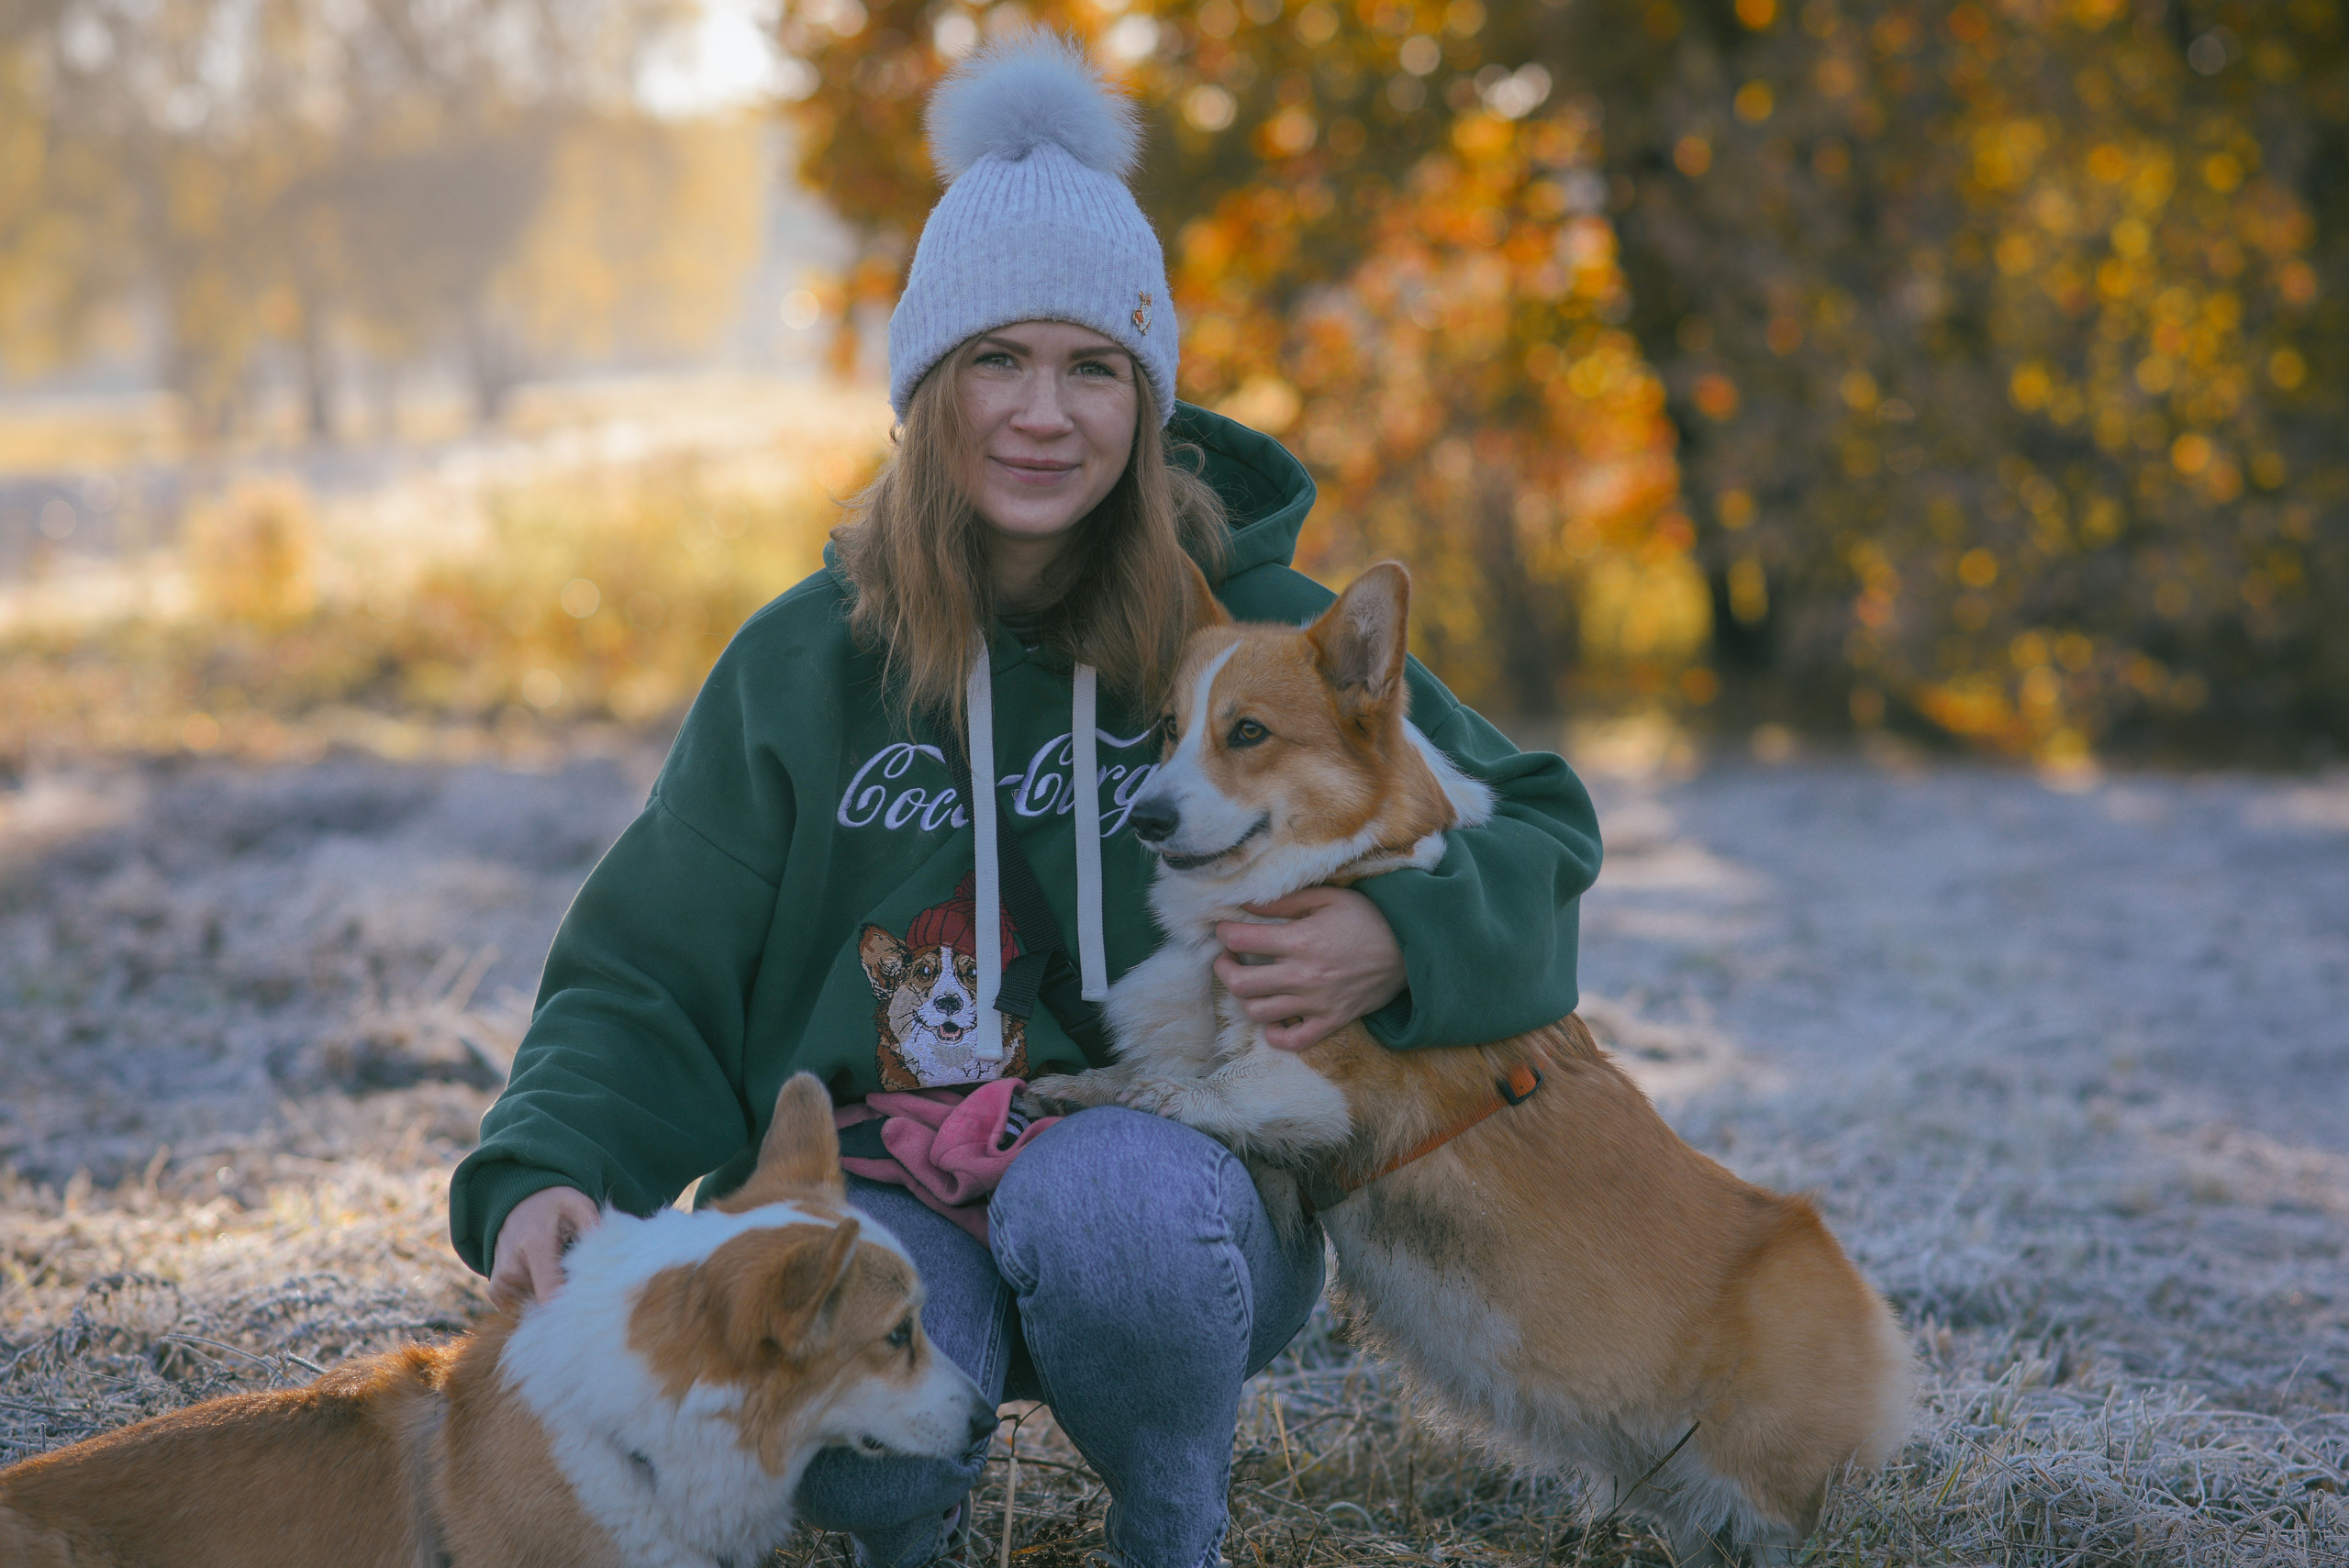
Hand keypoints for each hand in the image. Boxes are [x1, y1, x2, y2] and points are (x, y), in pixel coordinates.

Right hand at [489, 1185, 601, 1307]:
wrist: (518, 1204)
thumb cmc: (553, 1206)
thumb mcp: (578, 1205)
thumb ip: (593, 1230)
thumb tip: (608, 1259)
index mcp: (535, 1247)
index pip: (550, 1293)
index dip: (572, 1306)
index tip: (591, 1305)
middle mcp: (512, 1269)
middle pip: (545, 1307)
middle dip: (566, 1303)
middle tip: (582, 1286)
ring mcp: (501, 1283)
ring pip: (535, 1309)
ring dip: (552, 1300)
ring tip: (560, 1276)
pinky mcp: (496, 1292)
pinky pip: (522, 1308)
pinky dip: (538, 1300)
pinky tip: (546, 1281)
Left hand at [1213, 886, 1405, 1051]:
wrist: (1410, 950)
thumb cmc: (1369, 919)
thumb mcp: (1328, 898)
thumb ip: (1285, 902)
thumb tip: (1247, 903)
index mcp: (1300, 941)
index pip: (1242, 940)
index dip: (1225, 933)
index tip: (1225, 929)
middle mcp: (1303, 976)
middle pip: (1241, 983)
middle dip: (1223, 968)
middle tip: (1226, 958)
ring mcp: (1316, 1003)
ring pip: (1259, 1012)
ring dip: (1245, 998)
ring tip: (1249, 983)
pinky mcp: (1331, 1021)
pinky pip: (1293, 1041)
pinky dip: (1275, 1035)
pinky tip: (1273, 1019)